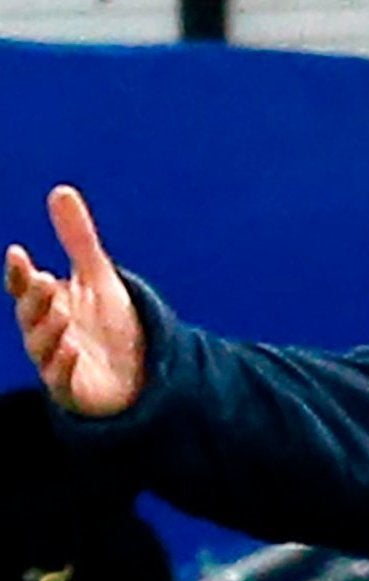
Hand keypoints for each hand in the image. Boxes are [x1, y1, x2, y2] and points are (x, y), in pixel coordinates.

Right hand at [6, 185, 145, 415]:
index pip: (26, 287)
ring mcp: (58, 363)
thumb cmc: (109, 324)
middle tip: (45, 281)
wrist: (138, 371)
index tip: (19, 253)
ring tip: (60, 310)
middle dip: (34, 299)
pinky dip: (65, 367)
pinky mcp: (74, 390)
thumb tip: (60, 190)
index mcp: (48, 305)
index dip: (19, 273)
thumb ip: (78, 239)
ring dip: (48, 330)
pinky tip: (74, 350)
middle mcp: (47, 334)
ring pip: (43, 348)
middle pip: (31, 316)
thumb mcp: (97, 278)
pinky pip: (64, 381)